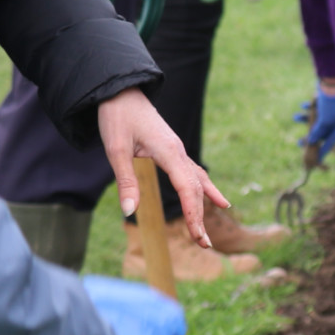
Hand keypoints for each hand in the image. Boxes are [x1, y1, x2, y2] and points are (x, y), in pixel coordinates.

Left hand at [98, 87, 231, 247]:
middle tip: (203, 244)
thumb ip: (126, 181)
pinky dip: (205, 188)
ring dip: (203, 206)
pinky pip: (194, 173)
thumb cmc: (117, 117)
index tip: (197, 235)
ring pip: (197, 182)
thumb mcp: (116, 149)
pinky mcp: (173, 150)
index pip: (187, 188)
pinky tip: (218, 199)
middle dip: (199, 217)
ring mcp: (178, 150)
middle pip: (195, 189)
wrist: (120, 91)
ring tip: (206, 231)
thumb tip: (130, 211)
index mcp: (169, 152)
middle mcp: (179, 152)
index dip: (193, 213)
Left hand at [295, 86, 334, 163]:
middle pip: (323, 132)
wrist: (331, 82)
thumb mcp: (323, 121)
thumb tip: (312, 142)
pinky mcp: (327, 102)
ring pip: (318, 119)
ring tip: (295, 117)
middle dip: (310, 135)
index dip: (322, 151)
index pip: (331, 142)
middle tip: (299, 142)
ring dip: (306, 119)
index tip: (316, 160)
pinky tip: (302, 106)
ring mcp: (333, 111)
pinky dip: (309, 108)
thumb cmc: (330, 104)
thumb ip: (318, 132)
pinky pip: (317, 108)